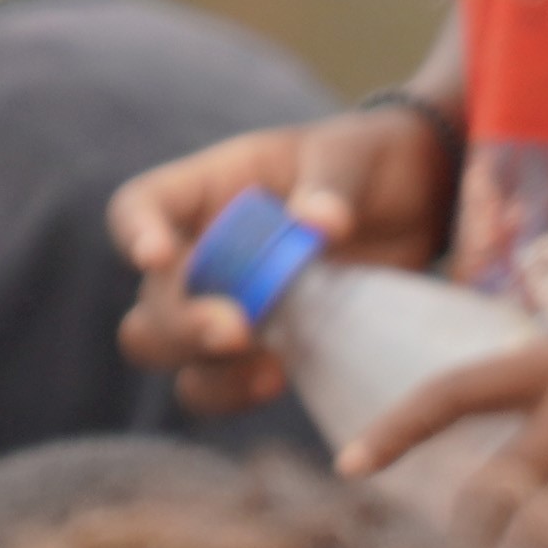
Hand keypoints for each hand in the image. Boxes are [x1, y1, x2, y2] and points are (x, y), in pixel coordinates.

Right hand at [108, 100, 465, 410]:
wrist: (412, 209)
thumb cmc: (366, 165)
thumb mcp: (353, 156)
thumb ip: (332, 183)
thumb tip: (319, 222)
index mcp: (207, 190)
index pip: (140, 205)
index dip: (135, 231)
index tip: (155, 256)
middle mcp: (200, 251)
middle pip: (150, 299)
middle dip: (180, 321)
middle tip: (235, 329)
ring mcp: (223, 305)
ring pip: (167, 348)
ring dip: (200, 365)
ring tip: (265, 367)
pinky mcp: (259, 349)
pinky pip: (216, 384)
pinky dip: (235, 391)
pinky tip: (280, 379)